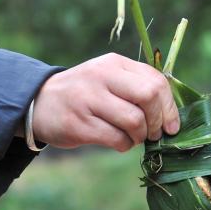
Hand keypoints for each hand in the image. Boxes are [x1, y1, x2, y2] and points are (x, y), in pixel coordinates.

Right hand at [30, 53, 179, 151]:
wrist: (39, 103)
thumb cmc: (86, 95)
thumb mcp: (109, 79)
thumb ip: (137, 88)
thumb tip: (171, 116)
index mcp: (114, 64)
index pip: (156, 81)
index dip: (169, 108)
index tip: (171, 126)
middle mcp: (102, 76)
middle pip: (149, 96)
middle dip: (158, 121)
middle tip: (154, 134)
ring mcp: (89, 99)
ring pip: (135, 121)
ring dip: (140, 137)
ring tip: (133, 138)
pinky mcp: (79, 123)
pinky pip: (117, 139)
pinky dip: (125, 145)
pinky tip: (119, 143)